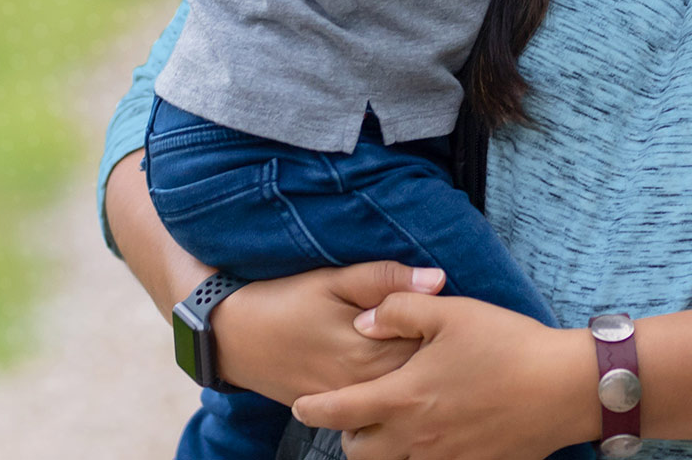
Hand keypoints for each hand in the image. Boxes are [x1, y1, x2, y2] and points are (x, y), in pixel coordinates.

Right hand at [211, 262, 444, 404]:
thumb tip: (438, 278)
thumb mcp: (332, 279)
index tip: (458, 318)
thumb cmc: (284, 301)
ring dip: (420, 379)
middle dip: (441, 360)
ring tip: (433, 359)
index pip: (432, 347)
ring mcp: (352, 404)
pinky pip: (378, 409)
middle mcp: (365, 386)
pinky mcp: (338, 413)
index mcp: (370, 351)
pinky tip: (402, 378)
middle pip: (423, 377)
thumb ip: (385, 280)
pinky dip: (394, 394)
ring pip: (402, 397)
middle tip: (453, 338)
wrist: (233, 337)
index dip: (449, 332)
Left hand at [290, 293, 598, 459]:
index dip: (312, 410)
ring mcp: (447, 458)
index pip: (340, 411)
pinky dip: (422, 456)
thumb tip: (362, 322)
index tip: (299, 406)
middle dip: (350, 436)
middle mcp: (418, 436)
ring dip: (385, 449)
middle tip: (357, 414)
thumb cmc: (506, 343)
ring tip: (395, 424)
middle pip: (360, 454)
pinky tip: (435, 435)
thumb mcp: (449, 311)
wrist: (566, 387)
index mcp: (404, 396)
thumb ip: (397, 309)